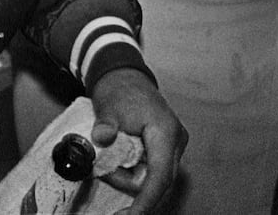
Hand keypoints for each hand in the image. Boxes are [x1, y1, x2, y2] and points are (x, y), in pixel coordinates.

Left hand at [88, 68, 185, 214]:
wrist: (125, 76)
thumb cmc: (120, 89)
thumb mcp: (109, 106)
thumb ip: (106, 125)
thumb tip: (102, 138)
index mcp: (166, 132)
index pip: (160, 176)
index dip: (146, 200)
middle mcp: (175, 142)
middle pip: (156, 181)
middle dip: (128, 184)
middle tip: (103, 172)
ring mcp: (172, 146)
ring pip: (152, 177)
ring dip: (128, 176)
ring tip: (106, 160)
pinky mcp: (165, 148)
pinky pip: (150, 169)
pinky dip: (132, 170)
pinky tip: (116, 161)